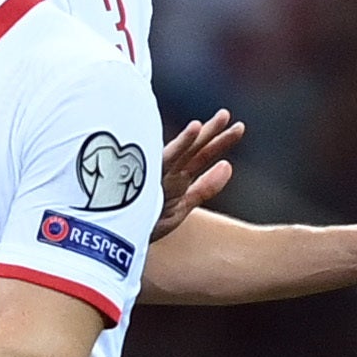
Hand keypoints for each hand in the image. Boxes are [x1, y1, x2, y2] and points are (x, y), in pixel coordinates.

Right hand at [157, 110, 241, 235]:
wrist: (116, 243)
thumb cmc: (145, 224)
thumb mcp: (181, 207)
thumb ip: (205, 187)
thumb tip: (228, 164)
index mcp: (176, 177)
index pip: (201, 156)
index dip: (220, 141)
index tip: (239, 126)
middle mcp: (167, 172)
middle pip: (194, 149)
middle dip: (213, 131)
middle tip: (228, 113)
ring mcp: (157, 173)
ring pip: (184, 150)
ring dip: (201, 133)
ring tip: (221, 118)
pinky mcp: (148, 176)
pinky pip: (168, 158)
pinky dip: (183, 142)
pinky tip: (195, 127)